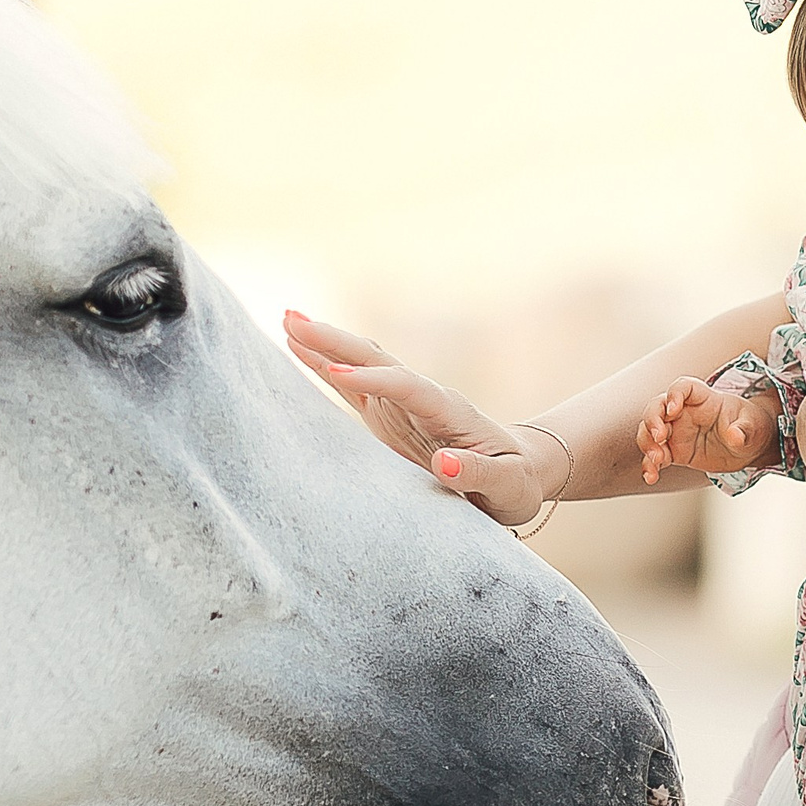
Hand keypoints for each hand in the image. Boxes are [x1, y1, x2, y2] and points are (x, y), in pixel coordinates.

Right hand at [282, 311, 556, 523]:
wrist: (518, 472)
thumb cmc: (515, 483)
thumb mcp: (508, 486)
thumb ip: (479, 475)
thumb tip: (444, 463)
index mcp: (451, 411)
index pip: (408, 387)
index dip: (375, 378)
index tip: (338, 371)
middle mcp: (423, 398)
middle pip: (378, 360)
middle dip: (336, 341)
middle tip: (293, 319)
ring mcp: (403, 404)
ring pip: (361, 365)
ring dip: (325, 343)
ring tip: (287, 319)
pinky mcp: (389, 416)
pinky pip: (353, 385)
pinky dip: (325, 367)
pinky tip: (297, 348)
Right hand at [638, 377, 778, 484]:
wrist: (749, 446)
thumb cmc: (750, 425)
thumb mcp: (753, 426)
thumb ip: (744, 429)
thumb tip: (735, 436)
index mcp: (703, 398)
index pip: (682, 387)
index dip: (674, 394)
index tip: (673, 409)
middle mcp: (684, 412)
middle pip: (657, 407)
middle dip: (652, 420)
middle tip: (659, 437)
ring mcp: (677, 431)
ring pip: (649, 431)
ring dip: (647, 444)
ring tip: (656, 460)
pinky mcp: (674, 452)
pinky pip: (655, 457)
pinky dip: (650, 466)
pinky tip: (652, 477)